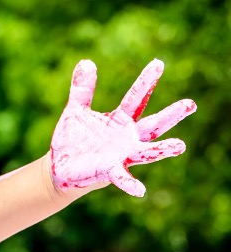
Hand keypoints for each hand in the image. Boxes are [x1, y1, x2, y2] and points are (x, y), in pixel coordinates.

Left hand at [49, 59, 195, 196]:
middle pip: (153, 124)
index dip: (146, 81)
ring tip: (180, 146)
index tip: (158, 63)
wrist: (60, 167)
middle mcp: (127, 138)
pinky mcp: (109, 171)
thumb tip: (86, 61)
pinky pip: (122, 178)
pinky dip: (131, 184)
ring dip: (162, 150)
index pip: (136, 98)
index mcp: (120, 120)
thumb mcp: (75, 111)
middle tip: (191, 104)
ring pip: (146, 152)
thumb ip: (82, 89)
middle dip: (171, 115)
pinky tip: (141, 190)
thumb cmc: (73, 139)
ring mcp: (121, 155)